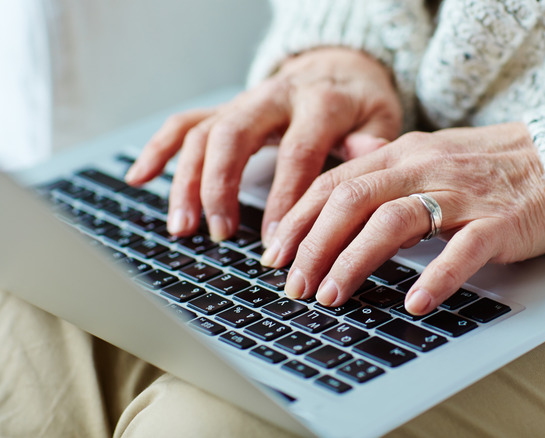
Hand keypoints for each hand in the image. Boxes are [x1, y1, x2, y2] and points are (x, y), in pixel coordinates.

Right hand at [124, 48, 401, 240]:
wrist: (342, 67)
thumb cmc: (362, 103)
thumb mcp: (381, 118)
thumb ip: (372, 141)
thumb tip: (369, 157)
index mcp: (320, 103)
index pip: (297, 152)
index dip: (284, 199)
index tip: (276, 242)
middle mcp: (276, 97)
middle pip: (235, 135)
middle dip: (221, 187)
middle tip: (221, 234)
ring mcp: (246, 102)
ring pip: (204, 133)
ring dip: (186, 181)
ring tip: (183, 228)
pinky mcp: (228, 108)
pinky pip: (186, 123)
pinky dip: (159, 149)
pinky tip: (139, 178)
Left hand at [260, 123, 544, 313]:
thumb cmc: (487, 164)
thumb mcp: (428, 152)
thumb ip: (384, 160)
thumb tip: (344, 160)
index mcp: (401, 155)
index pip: (335, 183)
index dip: (298, 219)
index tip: (274, 255)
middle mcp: (423, 168)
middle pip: (352, 201)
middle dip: (315, 245)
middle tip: (295, 285)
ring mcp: (461, 194)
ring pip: (395, 221)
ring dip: (356, 260)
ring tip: (334, 296)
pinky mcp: (497, 221)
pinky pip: (463, 248)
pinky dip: (436, 275)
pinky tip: (415, 302)